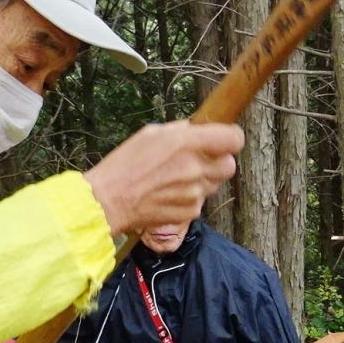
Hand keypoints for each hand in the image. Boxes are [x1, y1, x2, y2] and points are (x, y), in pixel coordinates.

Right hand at [84, 121, 242, 236]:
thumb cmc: (125, 165)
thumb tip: (197, 130)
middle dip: (219, 161)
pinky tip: (170, 193)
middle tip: (200, 160)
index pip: (234, 139)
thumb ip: (180, 132)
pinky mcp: (191, 212)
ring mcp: (195, 192)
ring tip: (177, 177)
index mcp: (187, 143)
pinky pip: (201, 201)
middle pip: (230, 165)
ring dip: (204, 179)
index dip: (231, 138)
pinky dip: (191, 197)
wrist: (109, 200)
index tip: (224, 139)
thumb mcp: (150, 134)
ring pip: (215, 184)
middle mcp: (196, 168)